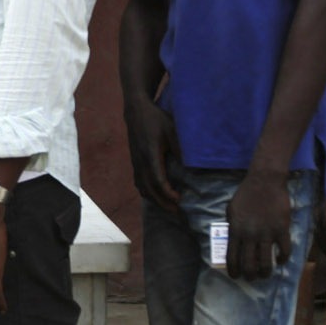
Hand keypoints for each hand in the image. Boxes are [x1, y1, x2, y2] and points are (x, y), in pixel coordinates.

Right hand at [125, 97, 181, 213]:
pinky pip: (138, 183)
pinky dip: (147, 192)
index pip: (158, 180)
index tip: (180, 200)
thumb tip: (191, 167)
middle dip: (163, 203)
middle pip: (149, 190)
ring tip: (168, 207)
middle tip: (177, 212)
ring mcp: (136, 163)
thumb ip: (180, 148)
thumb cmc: (156, 119)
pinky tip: (155, 196)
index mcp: (151, 155)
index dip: (168, 193)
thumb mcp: (172, 130)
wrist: (136, 111)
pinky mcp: (134, 162)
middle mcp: (141, 162)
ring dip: (154, 200)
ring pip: (142, 188)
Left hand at [226, 170, 293, 278]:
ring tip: (265, 275)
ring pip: (266, 262)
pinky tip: (280, 261)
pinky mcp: (282, 230)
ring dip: (265, 273)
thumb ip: (231, 227)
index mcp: (236, 231)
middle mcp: (250, 236)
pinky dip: (283, 259)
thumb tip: (231, 241)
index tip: (236, 277)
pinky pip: (284, 251)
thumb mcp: (231, 210)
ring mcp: (267, 234)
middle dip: (249, 275)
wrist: (265, 182)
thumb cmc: (246, 194)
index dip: (234, 271)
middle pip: (249, 264)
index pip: (232, 258)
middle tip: (252, 278)